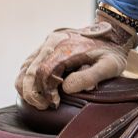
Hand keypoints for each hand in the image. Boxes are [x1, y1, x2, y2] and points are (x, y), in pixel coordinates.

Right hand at [15, 11, 137, 108]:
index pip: (44, 72)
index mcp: (66, 47)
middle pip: (29, 71)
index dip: (45, 92)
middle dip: (32, 93)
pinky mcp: (46, 46)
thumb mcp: (110, 65)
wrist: (112, 32)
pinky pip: (28, 63)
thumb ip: (90, 77)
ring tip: (40, 101)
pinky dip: (27, 79)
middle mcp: (52, 42)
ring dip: (26, 87)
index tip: (54, 103)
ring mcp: (47, 43)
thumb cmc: (111, 52)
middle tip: (44, 106)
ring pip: (25, 67)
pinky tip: (38, 90)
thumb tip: (66, 88)